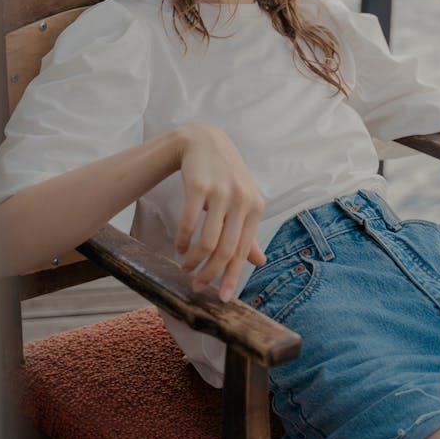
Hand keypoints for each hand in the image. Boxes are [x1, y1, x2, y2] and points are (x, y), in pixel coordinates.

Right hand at [173, 124, 264, 301]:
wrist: (204, 140)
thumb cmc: (225, 175)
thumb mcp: (242, 201)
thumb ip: (248, 232)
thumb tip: (259, 262)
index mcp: (255, 206)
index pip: (243, 251)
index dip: (231, 276)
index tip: (221, 298)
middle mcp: (242, 200)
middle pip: (226, 250)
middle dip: (210, 274)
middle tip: (197, 286)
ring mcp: (221, 192)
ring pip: (208, 240)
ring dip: (194, 260)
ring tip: (185, 267)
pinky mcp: (199, 185)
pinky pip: (189, 222)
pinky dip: (183, 240)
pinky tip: (179, 247)